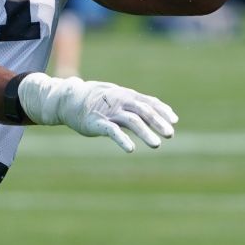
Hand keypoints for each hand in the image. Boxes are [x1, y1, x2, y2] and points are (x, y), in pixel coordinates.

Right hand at [17, 72, 177, 152]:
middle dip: (158, 122)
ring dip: (145, 132)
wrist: (71, 98)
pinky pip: (112, 131)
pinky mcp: (98, 122)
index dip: (162, 110)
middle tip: (170, 134)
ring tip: (157, 145)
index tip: (174, 120)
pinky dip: (122, 140)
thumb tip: (157, 112)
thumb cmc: (99, 100)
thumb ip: (136, 105)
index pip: (149, 102)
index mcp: (127, 96)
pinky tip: (131, 149)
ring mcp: (110, 112)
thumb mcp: (119, 99)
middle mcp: (121, 102)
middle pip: (143, 110)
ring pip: (131, 121)